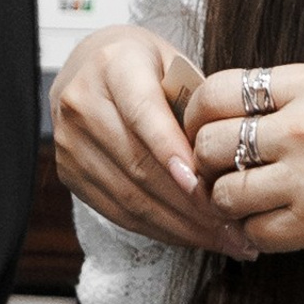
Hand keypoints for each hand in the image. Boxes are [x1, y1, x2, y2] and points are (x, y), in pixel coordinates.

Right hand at [51, 26, 252, 256]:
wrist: (89, 67)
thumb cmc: (146, 66)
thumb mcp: (176, 64)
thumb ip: (197, 104)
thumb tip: (230, 160)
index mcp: (113, 65)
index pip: (142, 113)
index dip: (170, 151)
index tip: (202, 183)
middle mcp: (82, 102)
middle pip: (137, 163)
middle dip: (190, 202)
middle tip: (235, 225)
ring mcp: (69, 142)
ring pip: (129, 195)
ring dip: (180, 225)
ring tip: (224, 238)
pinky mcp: (68, 173)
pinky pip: (117, 211)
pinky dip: (159, 229)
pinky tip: (192, 236)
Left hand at [184, 62, 303, 264]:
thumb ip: (284, 99)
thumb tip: (217, 117)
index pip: (217, 91)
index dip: (197, 115)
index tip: (202, 131)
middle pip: (209, 144)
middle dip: (206, 163)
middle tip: (221, 173)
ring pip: (224, 193)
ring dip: (229, 203)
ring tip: (249, 203)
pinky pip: (255, 232)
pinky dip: (256, 233)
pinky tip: (275, 225)